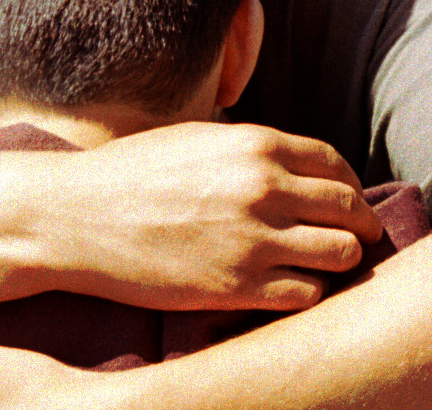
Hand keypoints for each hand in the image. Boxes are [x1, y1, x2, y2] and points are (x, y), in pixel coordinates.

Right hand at [43, 122, 385, 311]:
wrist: (73, 217)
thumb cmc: (131, 174)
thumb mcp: (200, 138)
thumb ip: (253, 150)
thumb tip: (296, 167)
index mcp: (258, 145)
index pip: (336, 166)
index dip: (350, 187)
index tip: (347, 202)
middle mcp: (265, 188)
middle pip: (350, 210)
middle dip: (358, 225)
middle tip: (354, 238)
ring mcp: (253, 240)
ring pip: (340, 254)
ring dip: (339, 260)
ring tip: (324, 266)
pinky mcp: (236, 287)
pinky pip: (306, 293)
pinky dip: (308, 291)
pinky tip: (290, 288)